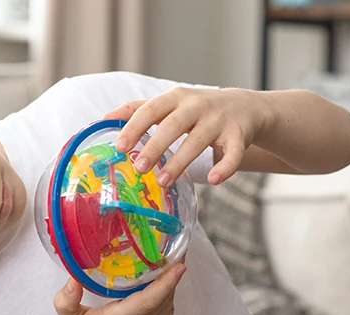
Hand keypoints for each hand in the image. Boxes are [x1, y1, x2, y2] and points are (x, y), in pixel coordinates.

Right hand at [52, 262, 186, 314]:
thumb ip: (66, 300)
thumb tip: (72, 279)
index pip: (149, 300)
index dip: (167, 281)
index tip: (179, 263)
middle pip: (164, 298)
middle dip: (171, 274)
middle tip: (173, 250)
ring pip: (169, 303)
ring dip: (169, 285)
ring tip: (166, 263)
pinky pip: (169, 312)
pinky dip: (166, 298)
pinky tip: (159, 288)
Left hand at [104, 87, 270, 185]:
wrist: (246, 107)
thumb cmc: (199, 109)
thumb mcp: (171, 103)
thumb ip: (139, 109)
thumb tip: (103, 118)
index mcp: (176, 98)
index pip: (151, 109)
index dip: (134, 127)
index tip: (120, 147)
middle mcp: (197, 106)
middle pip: (173, 125)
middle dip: (154, 146)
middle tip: (138, 168)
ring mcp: (219, 120)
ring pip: (198, 141)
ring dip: (180, 161)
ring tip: (163, 181)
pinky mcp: (239, 135)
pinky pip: (233, 153)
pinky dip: (225, 167)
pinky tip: (214, 180)